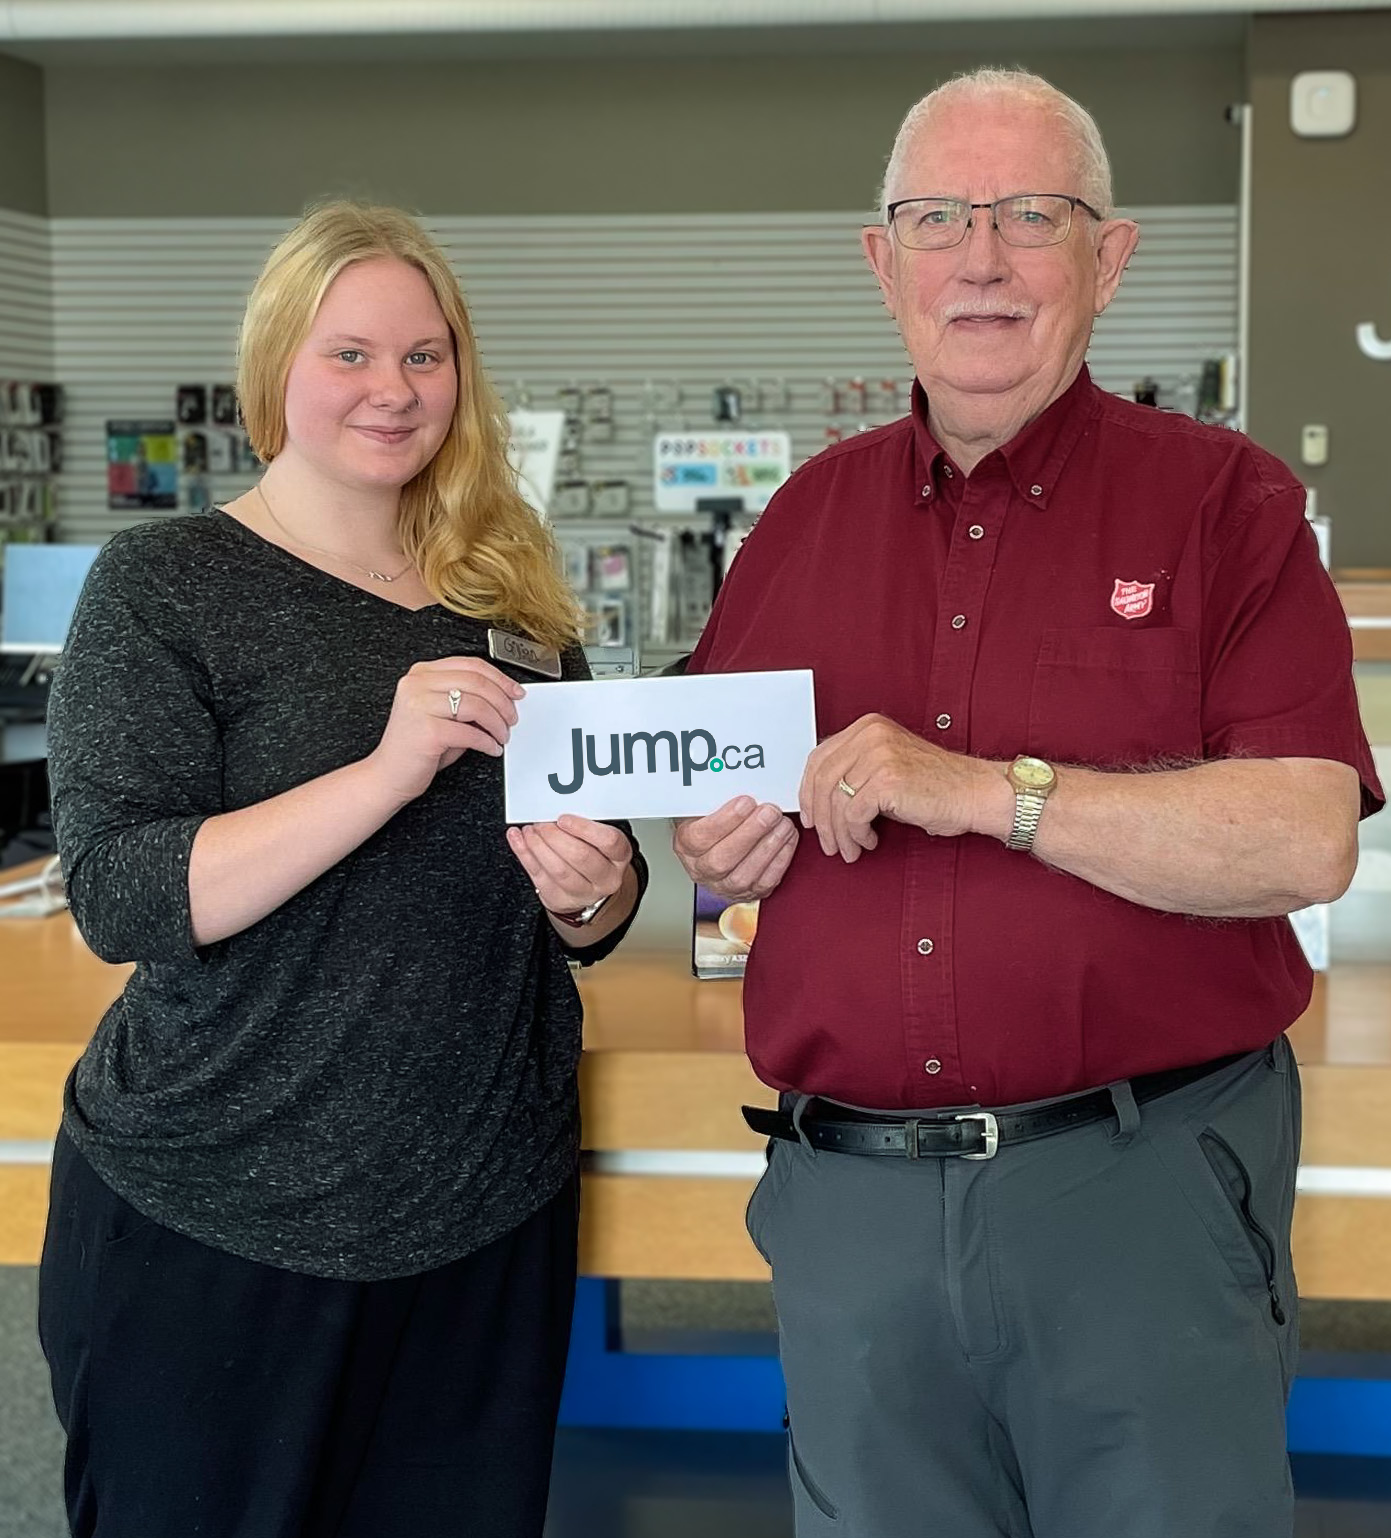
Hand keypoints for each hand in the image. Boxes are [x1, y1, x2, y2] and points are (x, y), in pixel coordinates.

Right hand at [364, 657, 523, 805]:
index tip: (515, 691)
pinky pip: (470, 733)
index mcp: (421, 674)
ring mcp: (420, 706)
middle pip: (476, 682)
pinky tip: (491, 747)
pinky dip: (487, 742)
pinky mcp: (427, 730)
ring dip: (497, 723)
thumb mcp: (441, 714)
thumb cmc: (415, 746)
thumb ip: (466, 700)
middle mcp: (417, 685)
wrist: (388, 775)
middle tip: (511, 717)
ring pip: (477, 705)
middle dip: (503, 702)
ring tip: (501, 735)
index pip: (470, 665)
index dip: (500, 678)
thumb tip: (502, 699)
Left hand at [507, 815, 632, 915]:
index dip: (584, 828)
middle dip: (555, 836)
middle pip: (580, 857)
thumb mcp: (598, 836)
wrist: (589, 886)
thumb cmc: (593, 853)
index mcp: (619, 856)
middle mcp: (606, 877)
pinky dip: (524, 854)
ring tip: (530, 830)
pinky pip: (538, 876)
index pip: (608, 841)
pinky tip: (518, 839)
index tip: (563, 818)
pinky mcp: (560, 899)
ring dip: (538, 846)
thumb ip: (584, 824)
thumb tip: (557, 806)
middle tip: (541, 822)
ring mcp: (584, 892)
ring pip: (558, 870)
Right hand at [672, 795, 798, 902]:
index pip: (699, 838)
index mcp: (686, 845)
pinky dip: (780, 860)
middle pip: (722, 860)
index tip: (746, 802)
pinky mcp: (749, 893)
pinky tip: (787, 839)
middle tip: (770, 812)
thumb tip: (732, 775)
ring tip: (783, 824)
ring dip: (768, 847)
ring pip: (744, 875)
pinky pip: (765, 882)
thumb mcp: (704, 804)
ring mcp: (725, 885)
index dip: (724, 821)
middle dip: (751, 834)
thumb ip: (714, 796)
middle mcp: (702, 870)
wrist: (716, 844)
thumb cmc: (712, 820)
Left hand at [800, 714, 995, 862]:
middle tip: (827, 841)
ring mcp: (878, 755)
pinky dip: (857, 834)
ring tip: (849, 848)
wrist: (975, 793)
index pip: (819, 758)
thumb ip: (856, 769)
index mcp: (868, 727)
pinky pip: (853, 815)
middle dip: (821, 818)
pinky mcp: (887, 780)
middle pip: (822, 780)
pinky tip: (869, 840)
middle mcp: (871, 735)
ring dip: (839, 833)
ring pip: (835, 801)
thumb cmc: (937, 785)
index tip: (811, 815)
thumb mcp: (888, 765)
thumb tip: (819, 797)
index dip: (808, 791)